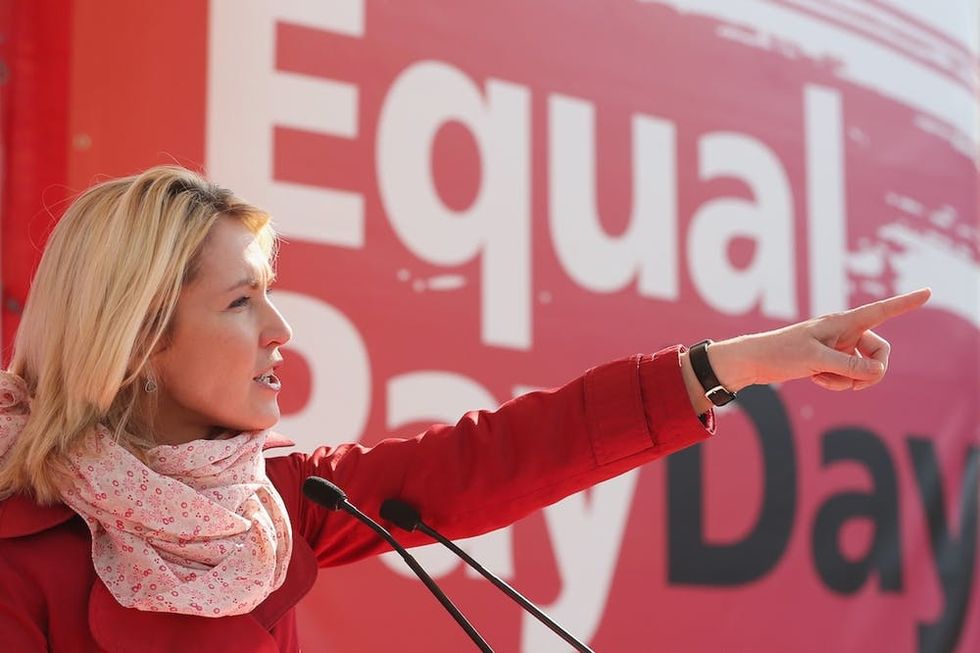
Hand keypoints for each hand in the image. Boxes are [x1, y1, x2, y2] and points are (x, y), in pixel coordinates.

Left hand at [710, 288, 931, 392]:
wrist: (754, 362)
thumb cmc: (781, 353)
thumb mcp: (815, 360)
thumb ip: (848, 365)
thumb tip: (878, 370)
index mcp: (842, 322)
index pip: (881, 311)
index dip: (906, 303)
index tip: (929, 292)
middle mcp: (844, 332)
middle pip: (880, 352)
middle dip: (871, 371)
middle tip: (854, 385)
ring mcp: (839, 347)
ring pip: (865, 368)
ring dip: (848, 380)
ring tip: (820, 377)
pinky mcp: (831, 360)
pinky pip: (849, 377)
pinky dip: (837, 383)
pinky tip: (816, 380)